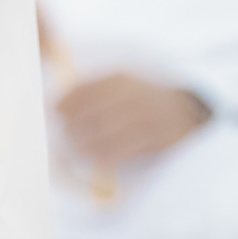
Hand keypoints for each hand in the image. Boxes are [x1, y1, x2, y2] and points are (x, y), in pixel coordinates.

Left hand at [57, 72, 210, 166]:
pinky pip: (123, 151)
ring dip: (85, 145)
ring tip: (73, 150)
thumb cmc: (142, 98)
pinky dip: (105, 157)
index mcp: (121, 79)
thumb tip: (58, 102)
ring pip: (106, 135)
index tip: (54, 111)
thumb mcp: (122, 82)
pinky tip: (94, 158)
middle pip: (93, 113)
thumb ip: (94, 88)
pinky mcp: (153, 141)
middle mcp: (132, 97)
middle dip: (73, 125)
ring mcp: (144, 119)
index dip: (67, 101)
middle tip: (63, 133)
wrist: (183, 112)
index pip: (87, 89)